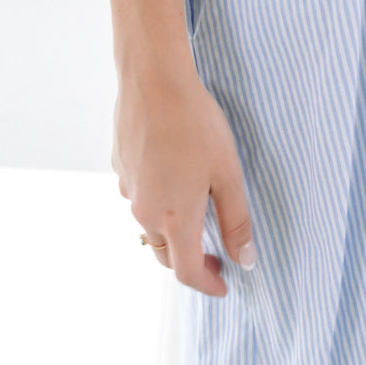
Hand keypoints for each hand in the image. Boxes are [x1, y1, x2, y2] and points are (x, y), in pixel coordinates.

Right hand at [112, 62, 256, 296]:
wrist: (153, 80)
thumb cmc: (195, 123)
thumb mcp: (228, 173)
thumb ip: (237, 221)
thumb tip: (245, 259)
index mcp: (175, 218)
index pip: (188, 272)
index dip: (208, 285)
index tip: (224, 283)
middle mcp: (145, 211)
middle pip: (165, 254)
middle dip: (189, 260)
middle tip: (215, 251)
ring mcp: (128, 188)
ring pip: (149, 224)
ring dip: (171, 228)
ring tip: (194, 205)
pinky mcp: (119, 165)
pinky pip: (138, 194)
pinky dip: (156, 197)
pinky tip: (171, 171)